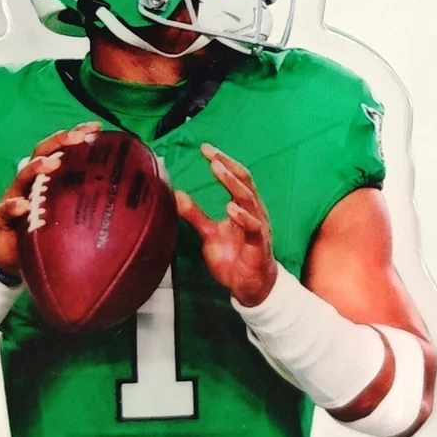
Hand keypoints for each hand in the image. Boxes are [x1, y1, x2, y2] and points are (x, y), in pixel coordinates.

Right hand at [0, 121, 101, 275]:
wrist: (17, 262)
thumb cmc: (49, 234)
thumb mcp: (72, 215)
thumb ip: (90, 202)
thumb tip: (127, 194)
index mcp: (49, 178)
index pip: (62, 150)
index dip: (77, 135)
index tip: (97, 128)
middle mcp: (31, 181)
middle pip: (42, 153)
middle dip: (60, 141)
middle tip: (78, 137)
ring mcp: (14, 196)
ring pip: (23, 175)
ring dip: (37, 167)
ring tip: (52, 164)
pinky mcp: (0, 216)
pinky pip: (4, 209)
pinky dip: (13, 206)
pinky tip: (22, 206)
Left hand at [175, 144, 277, 306]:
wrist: (250, 287)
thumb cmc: (234, 259)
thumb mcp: (209, 234)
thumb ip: (195, 215)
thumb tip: (177, 195)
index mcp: (243, 207)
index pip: (235, 177)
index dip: (222, 162)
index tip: (205, 149)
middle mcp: (253, 212)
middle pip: (244, 182)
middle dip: (227, 166)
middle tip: (211, 154)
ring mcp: (258, 227)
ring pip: (249, 199)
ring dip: (233, 184)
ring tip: (218, 169)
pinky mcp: (259, 245)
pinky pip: (254, 228)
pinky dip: (243, 217)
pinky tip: (231, 208)